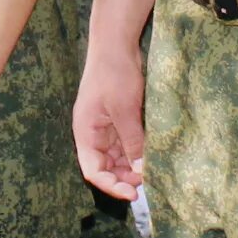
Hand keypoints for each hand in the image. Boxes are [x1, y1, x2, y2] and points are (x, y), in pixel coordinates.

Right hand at [73, 37, 147, 200]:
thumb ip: (132, 141)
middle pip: (106, 167)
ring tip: (152, 171)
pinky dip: (138, 151)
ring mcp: (106, 127)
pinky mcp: (119, 119)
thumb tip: (142, 169)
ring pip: (118, 157)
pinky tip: (152, 155)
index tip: (133, 193)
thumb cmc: (114, 74)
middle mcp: (93, 134)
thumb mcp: (124, 110)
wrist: (116, 44)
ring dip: (132, 166)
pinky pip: (127, 143)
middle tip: (148, 182)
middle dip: (124, 177)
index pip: (93, 171)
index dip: (111, 185)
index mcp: (85, 133)